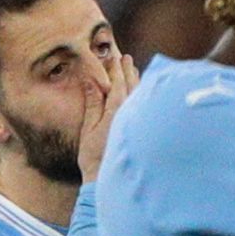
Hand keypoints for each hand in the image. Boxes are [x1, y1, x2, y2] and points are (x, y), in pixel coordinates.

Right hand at [76, 48, 135, 182]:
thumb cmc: (94, 156)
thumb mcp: (88, 127)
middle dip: (129, 71)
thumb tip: (91, 80)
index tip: (115, 57)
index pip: (119, 84)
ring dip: (138, 81)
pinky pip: (145, 107)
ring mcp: (140, 123)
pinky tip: (142, 92)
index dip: (116, 69)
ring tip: (135, 69)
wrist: (108, 179)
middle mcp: (133, 115)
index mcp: (118, 111)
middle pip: (133, 86)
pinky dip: (143, 95)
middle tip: (126, 58)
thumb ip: (93, 103)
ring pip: (142, 96)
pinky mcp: (144, 131)